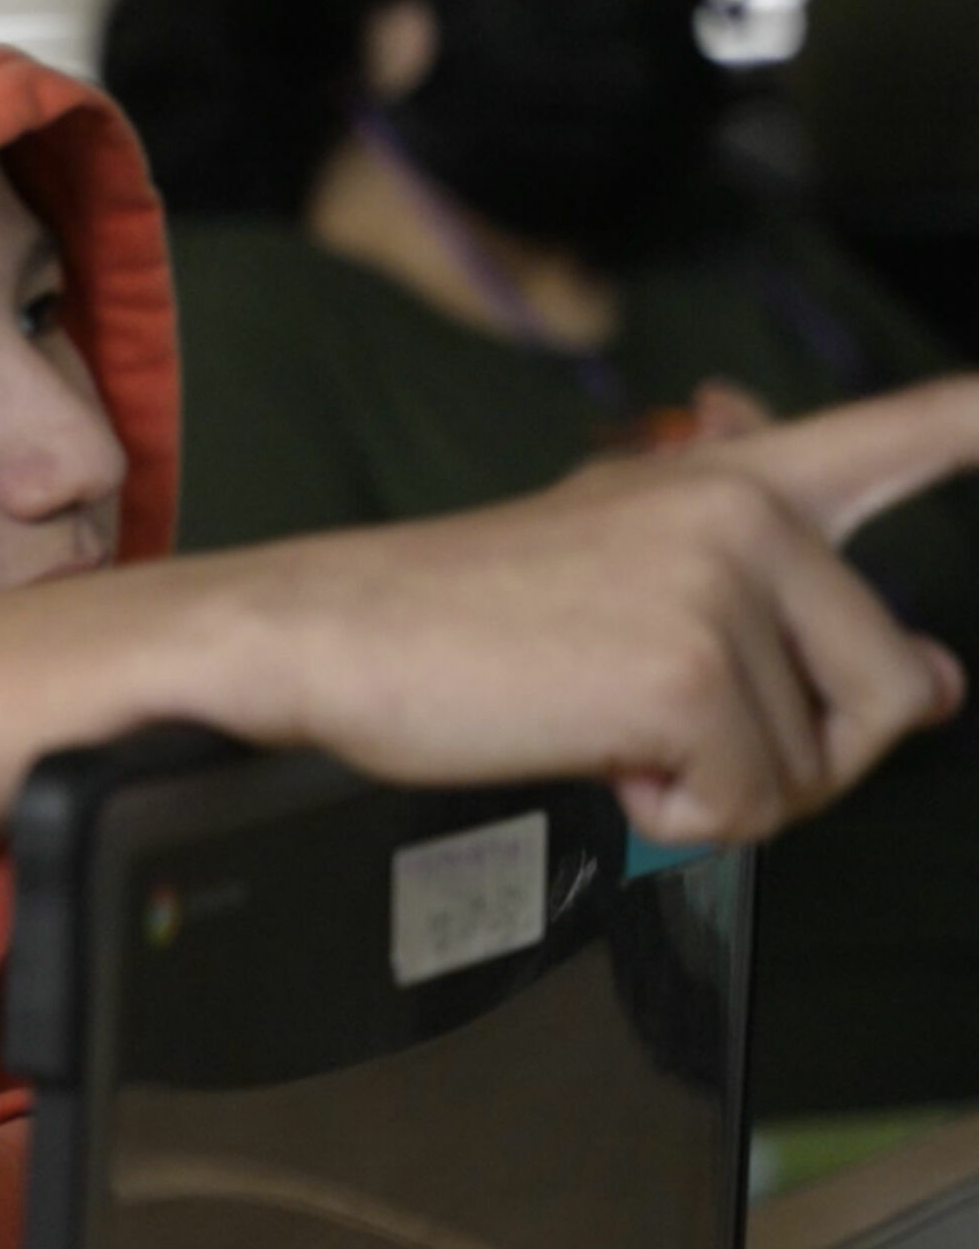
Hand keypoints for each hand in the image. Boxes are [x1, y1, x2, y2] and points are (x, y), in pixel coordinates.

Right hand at [248, 376, 978, 843]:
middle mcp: (751, 509)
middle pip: (892, 684)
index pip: (915, 432)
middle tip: (671, 728)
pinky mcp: (688, 671)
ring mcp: (724, 583)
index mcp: (741, 475)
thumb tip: (939, 685)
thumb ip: (793, 618)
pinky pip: (753, 804)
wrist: (331, 631)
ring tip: (610, 726)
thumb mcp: (633, 581)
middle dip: (800, 749)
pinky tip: (597, 755)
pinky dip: (677, 816)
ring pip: (825, 763)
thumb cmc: (458, 613)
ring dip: (724, 786)